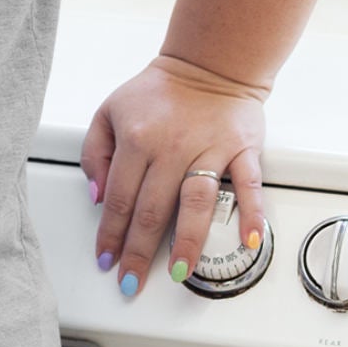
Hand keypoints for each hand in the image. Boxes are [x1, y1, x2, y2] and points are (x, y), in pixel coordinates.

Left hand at [79, 54, 267, 297]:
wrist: (207, 64)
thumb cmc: (158, 92)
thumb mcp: (110, 111)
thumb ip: (95, 152)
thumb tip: (98, 196)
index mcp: (136, 139)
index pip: (119, 198)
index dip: (110, 234)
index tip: (105, 260)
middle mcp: (171, 147)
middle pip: (152, 209)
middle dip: (138, 252)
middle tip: (131, 282)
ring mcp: (209, 149)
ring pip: (195, 203)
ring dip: (186, 243)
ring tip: (178, 274)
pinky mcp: (242, 149)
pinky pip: (248, 185)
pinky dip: (252, 213)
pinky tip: (250, 240)